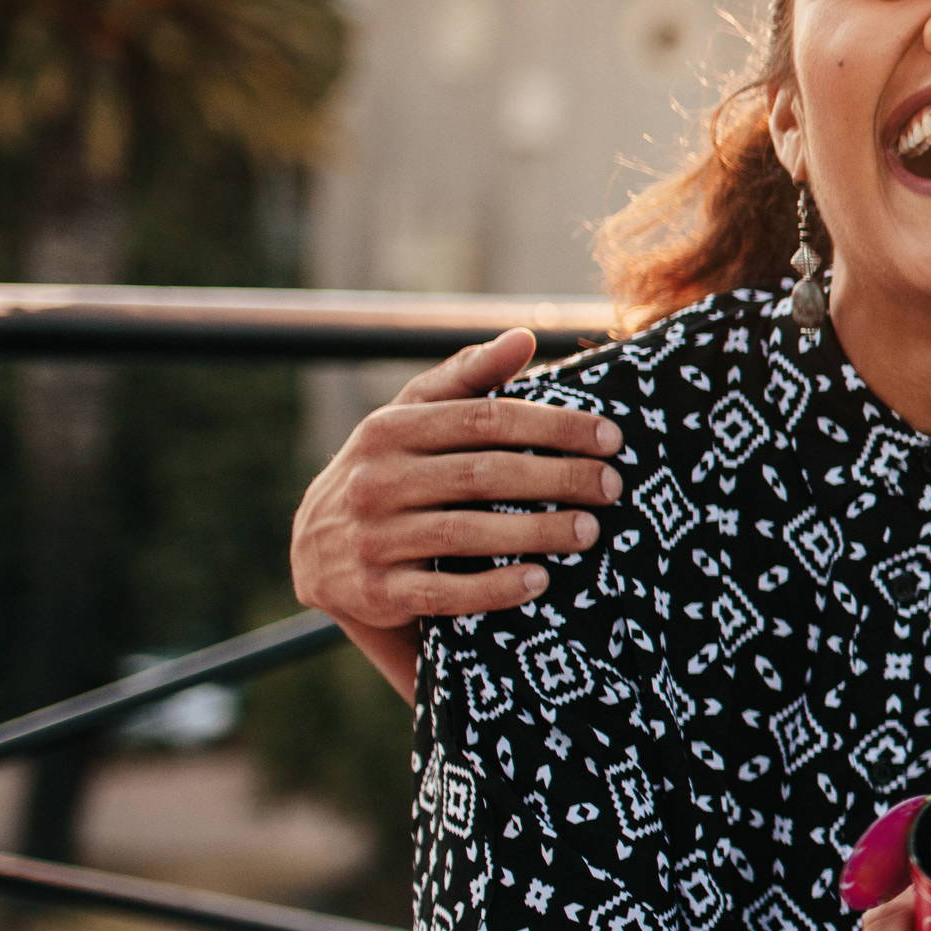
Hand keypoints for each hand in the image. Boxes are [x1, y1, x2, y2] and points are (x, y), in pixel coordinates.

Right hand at [292, 329, 621, 627]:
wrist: (319, 552)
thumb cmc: (389, 471)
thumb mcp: (413, 418)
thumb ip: (467, 378)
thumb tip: (525, 337)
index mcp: (390, 429)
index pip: (484, 418)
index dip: (553, 425)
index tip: (610, 437)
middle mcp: (374, 480)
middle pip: (482, 473)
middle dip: (557, 477)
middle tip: (611, 486)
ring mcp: (372, 538)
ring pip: (465, 533)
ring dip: (536, 531)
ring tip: (590, 530)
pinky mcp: (375, 592)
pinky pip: (442, 594)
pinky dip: (494, 588)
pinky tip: (540, 581)